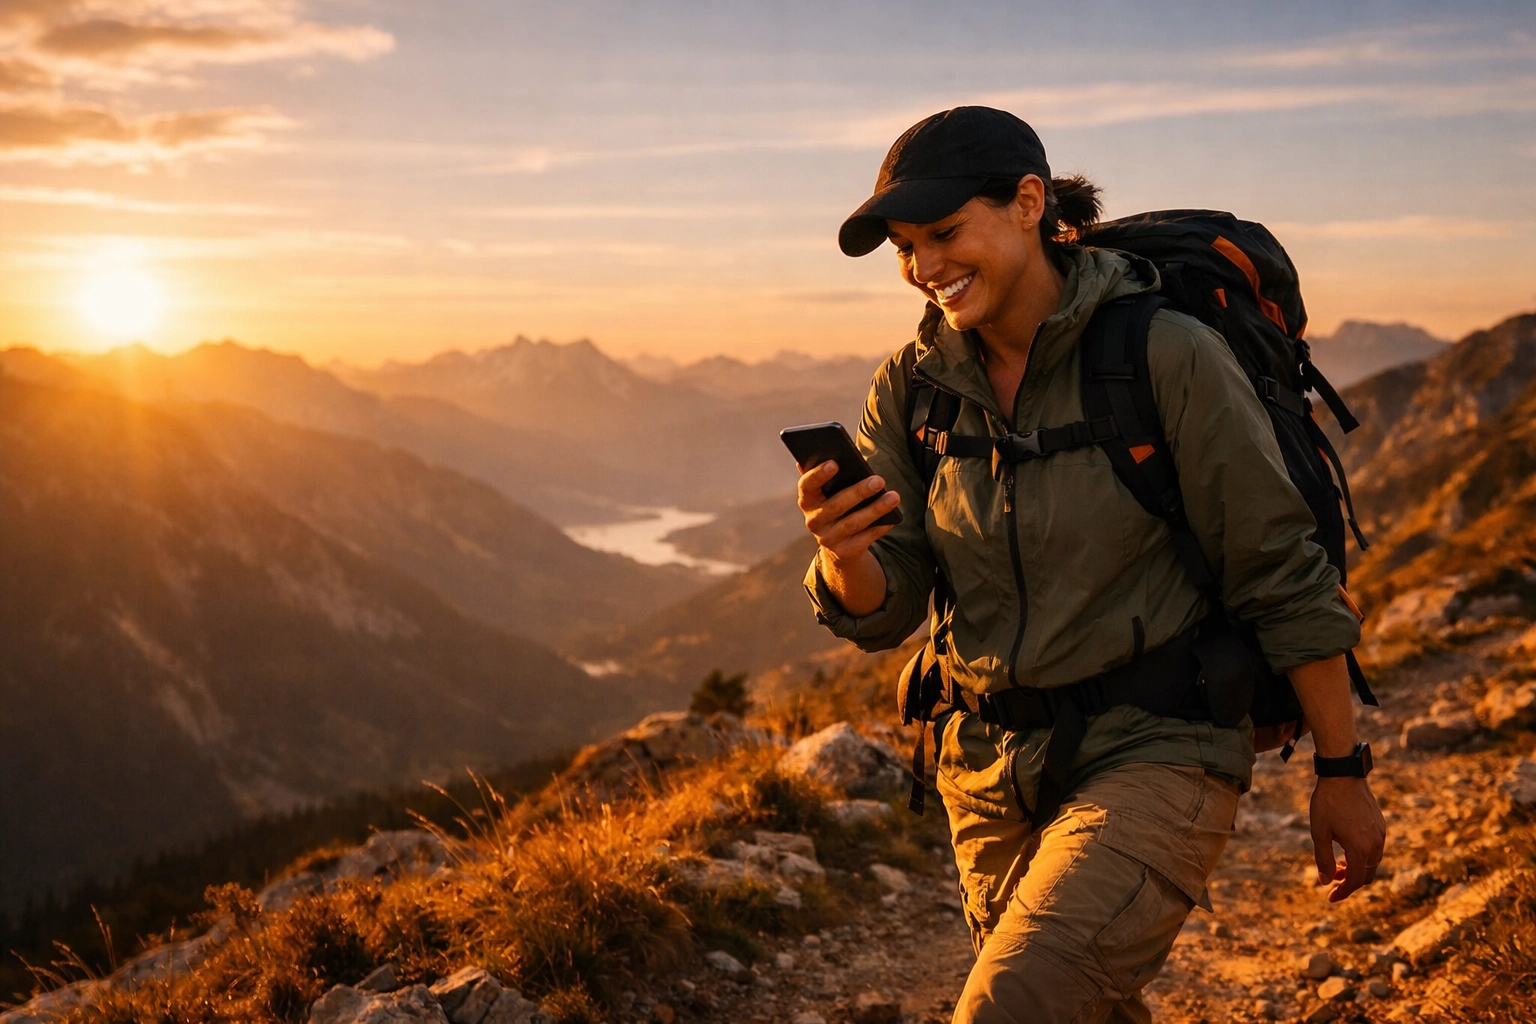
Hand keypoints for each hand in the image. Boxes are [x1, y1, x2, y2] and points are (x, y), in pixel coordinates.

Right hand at [796, 461, 900, 565]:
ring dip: (875, 509)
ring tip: (894, 497)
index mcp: (807, 500)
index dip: (818, 475)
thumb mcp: (829, 491)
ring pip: (853, 523)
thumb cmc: (836, 505)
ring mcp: (828, 538)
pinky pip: (865, 539)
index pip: (806, 486)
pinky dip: (880, 527)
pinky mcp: (844, 551)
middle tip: (879, 480)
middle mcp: (813, 521)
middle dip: (858, 492)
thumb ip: (827, 474)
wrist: (838, 544)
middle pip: (836, 505)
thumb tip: (824, 451)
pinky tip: (894, 517)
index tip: (834, 463)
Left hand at [1309, 776, 1385, 901]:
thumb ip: (1323, 859)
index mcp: (1360, 849)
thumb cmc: (1328, 803)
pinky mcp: (1381, 825)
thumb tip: (1326, 882)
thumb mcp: (1319, 832)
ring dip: (1357, 868)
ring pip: (1372, 862)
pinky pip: (1375, 848)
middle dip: (1350, 882)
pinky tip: (1347, 847)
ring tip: (1338, 864)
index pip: (1355, 881)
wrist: (1343, 775)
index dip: (1343, 892)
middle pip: (1367, 875)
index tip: (1330, 898)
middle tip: (1332, 879)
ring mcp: (1381, 834)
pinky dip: (1363, 856)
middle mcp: (1375, 844)